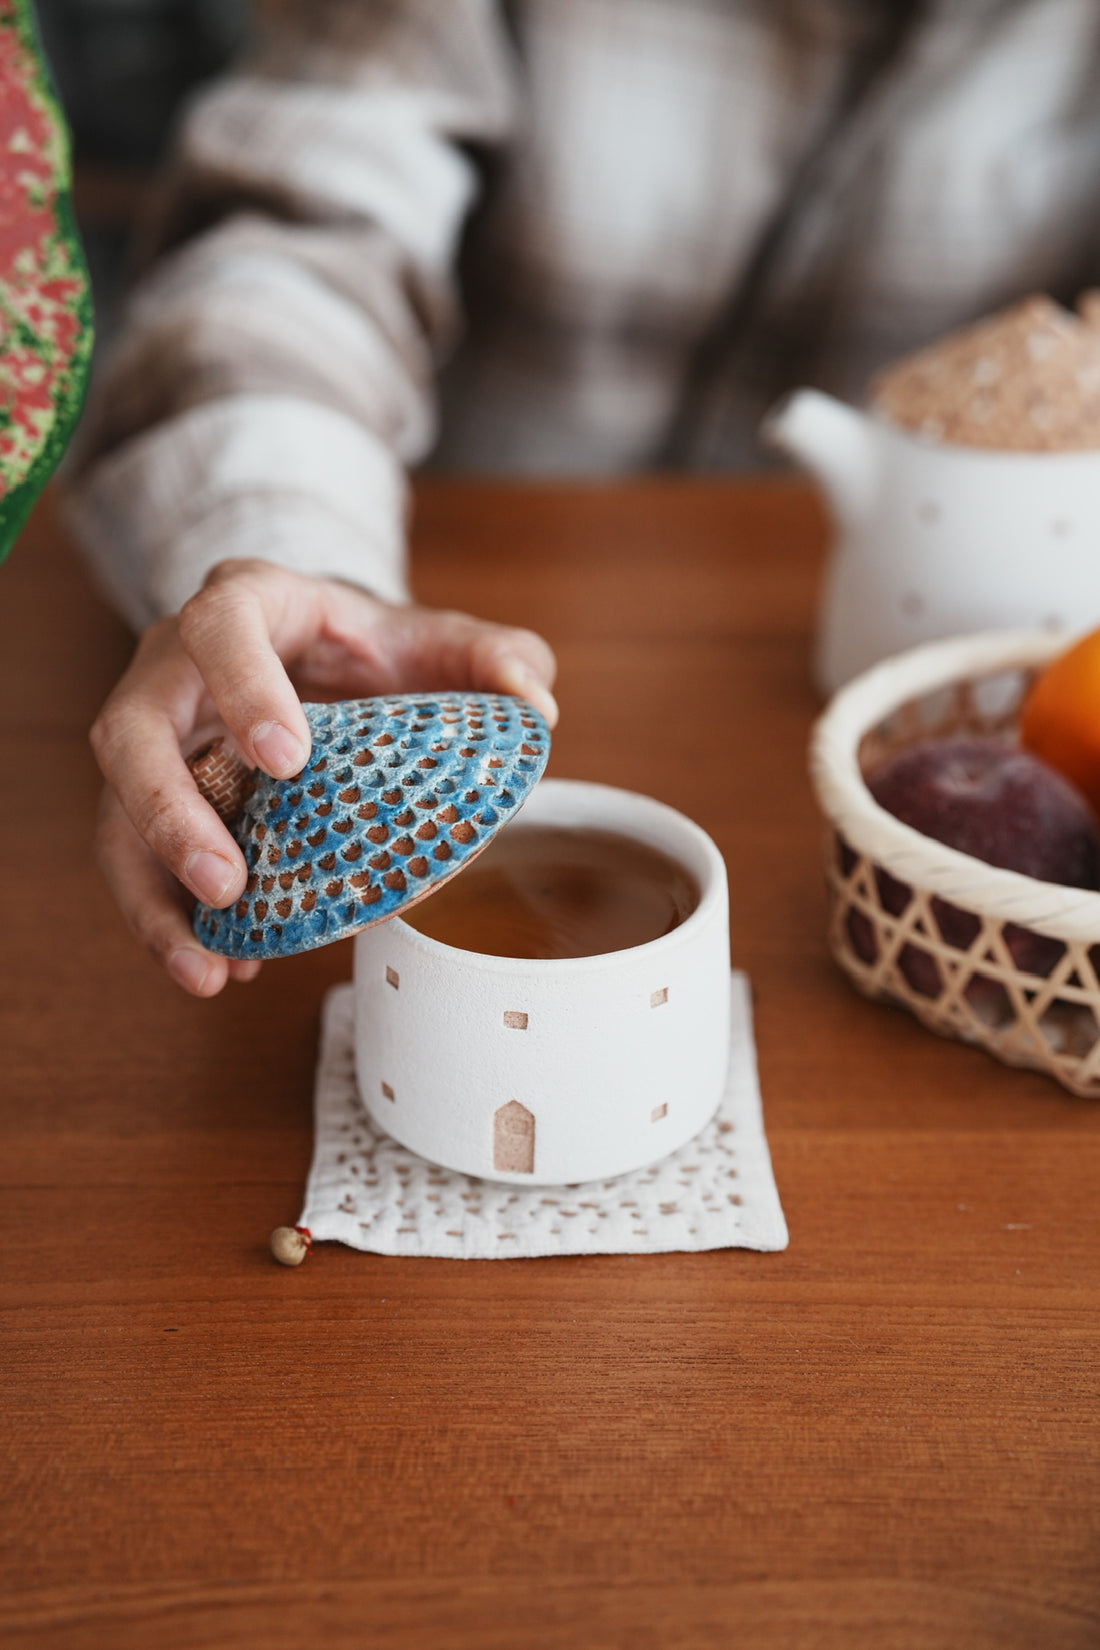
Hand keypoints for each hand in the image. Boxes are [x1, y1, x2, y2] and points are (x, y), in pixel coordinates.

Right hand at [90, 559, 557, 995]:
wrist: (335, 667)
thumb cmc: (382, 652)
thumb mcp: (445, 643)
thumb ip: (500, 657)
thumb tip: (535, 705)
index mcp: (249, 604)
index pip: (221, 624)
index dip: (243, 686)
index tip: (287, 757)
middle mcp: (177, 666)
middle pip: (133, 728)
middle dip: (168, 811)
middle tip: (226, 883)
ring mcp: (156, 736)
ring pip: (116, 811)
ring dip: (151, 894)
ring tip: (205, 967)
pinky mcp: (153, 799)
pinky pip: (136, 863)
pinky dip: (170, 921)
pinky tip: (221, 969)